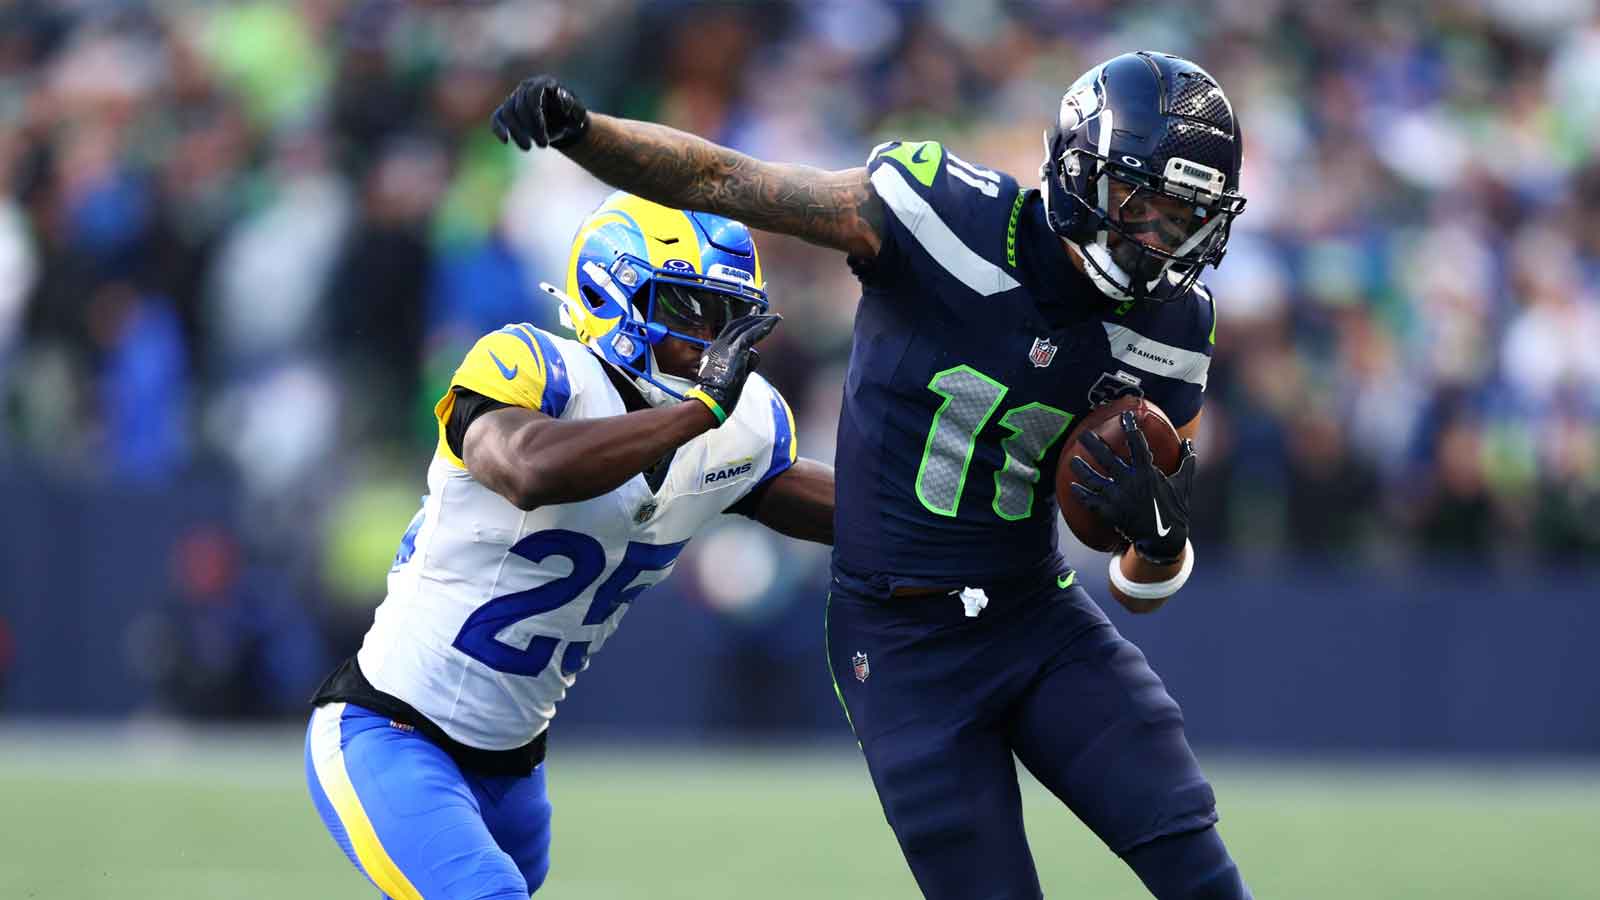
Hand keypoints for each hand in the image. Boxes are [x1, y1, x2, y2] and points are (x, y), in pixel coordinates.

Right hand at [490, 75, 589, 150]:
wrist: (562, 124)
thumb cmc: (570, 116)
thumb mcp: (577, 112)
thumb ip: (572, 105)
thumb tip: (562, 97)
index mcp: (544, 83)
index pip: (534, 93)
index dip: (536, 113)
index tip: (543, 132)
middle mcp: (526, 87)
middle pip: (520, 105)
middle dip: (530, 127)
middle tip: (543, 145)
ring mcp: (515, 98)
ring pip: (508, 113)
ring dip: (517, 132)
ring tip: (528, 148)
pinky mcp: (506, 111)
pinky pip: (497, 117)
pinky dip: (498, 128)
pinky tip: (505, 140)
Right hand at [685, 313, 780, 424]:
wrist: (708, 403)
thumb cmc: (717, 399)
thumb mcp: (728, 378)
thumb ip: (741, 366)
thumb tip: (753, 358)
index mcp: (712, 352)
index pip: (728, 333)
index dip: (741, 326)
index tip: (752, 321)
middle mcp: (717, 346)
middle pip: (735, 326)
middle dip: (752, 319)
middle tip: (766, 317)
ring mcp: (724, 347)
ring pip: (744, 328)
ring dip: (761, 322)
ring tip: (774, 318)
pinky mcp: (735, 351)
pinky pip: (751, 335)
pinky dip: (763, 328)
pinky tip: (773, 322)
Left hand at [1068, 411, 1194, 563]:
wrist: (1164, 539)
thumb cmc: (1175, 510)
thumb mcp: (1184, 484)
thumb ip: (1186, 461)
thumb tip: (1189, 442)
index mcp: (1147, 473)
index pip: (1137, 444)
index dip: (1131, 428)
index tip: (1125, 416)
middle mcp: (1130, 482)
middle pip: (1107, 458)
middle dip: (1094, 444)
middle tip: (1083, 434)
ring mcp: (1117, 498)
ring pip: (1093, 479)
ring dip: (1081, 468)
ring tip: (1072, 460)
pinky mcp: (1110, 512)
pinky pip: (1091, 501)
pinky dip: (1081, 493)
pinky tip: (1072, 486)